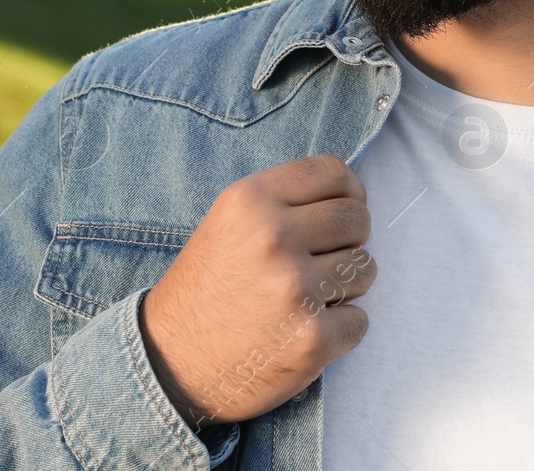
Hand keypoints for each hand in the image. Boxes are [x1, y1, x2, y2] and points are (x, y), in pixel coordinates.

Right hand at [137, 154, 376, 428]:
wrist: (169, 362)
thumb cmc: (207, 288)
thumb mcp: (230, 223)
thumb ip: (282, 203)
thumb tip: (352, 196)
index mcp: (250, 200)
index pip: (332, 173)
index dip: (349, 192)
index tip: (343, 208)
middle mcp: (272, 237)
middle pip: (357, 218)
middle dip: (352, 239)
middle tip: (324, 261)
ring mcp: (293, 288)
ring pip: (365, 269)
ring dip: (346, 287)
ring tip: (305, 299)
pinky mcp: (311, 338)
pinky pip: (359, 320)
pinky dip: (340, 329)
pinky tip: (302, 331)